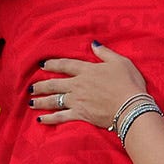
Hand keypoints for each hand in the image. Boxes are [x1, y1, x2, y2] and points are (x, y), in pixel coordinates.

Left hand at [30, 43, 147, 128]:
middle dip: (41, 85)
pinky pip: (61, 117)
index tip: (42, 65)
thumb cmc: (129, 84)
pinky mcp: (80, 115)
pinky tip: (41, 120)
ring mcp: (77, 100)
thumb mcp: (120, 62)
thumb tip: (94, 44)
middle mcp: (78, 85)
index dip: (52, 64)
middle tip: (32, 87)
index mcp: (87, 70)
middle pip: (54, 84)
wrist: (132, 107)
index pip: (65, 65)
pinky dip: (50, 119)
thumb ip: (105, 53)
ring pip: (54, 100)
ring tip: (31, 101)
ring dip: (41, 101)